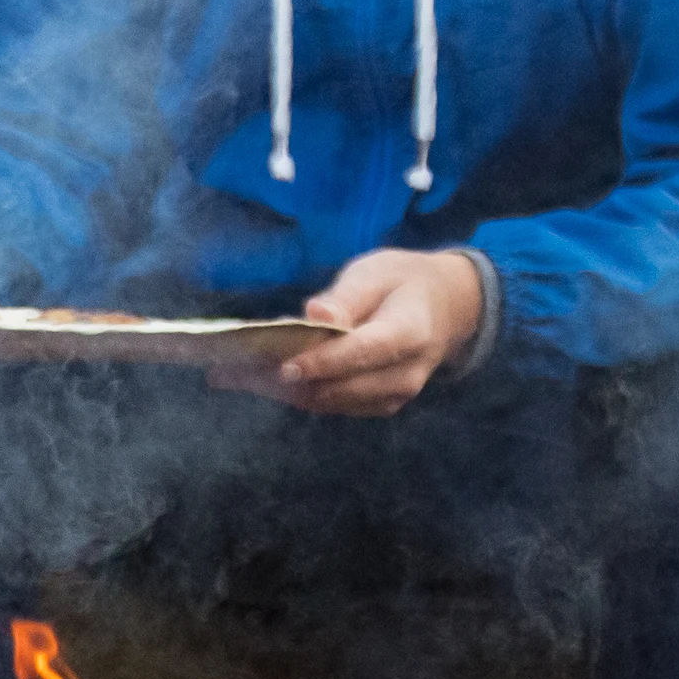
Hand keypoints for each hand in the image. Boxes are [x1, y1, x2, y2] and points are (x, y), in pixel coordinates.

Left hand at [230, 247, 483, 416]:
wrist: (445, 307)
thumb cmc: (402, 283)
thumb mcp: (376, 273)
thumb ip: (346, 298)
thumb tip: (316, 316)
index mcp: (411, 332)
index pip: (363, 352)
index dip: (322, 362)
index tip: (283, 365)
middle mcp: (406, 373)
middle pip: (340, 385)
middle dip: (286, 380)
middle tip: (235, 369)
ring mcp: (395, 395)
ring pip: (330, 401)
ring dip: (283, 391)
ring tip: (234, 375)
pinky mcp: (380, 405)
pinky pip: (332, 405)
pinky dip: (297, 393)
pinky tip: (261, 379)